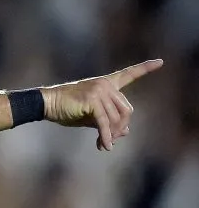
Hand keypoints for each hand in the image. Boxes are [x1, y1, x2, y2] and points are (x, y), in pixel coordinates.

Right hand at [41, 59, 162, 150]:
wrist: (47, 104)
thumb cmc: (67, 109)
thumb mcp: (91, 116)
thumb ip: (109, 121)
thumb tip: (126, 132)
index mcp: (107, 83)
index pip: (129, 74)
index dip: (146, 68)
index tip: (161, 62)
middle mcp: (106, 84)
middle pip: (126, 110)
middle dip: (121, 127)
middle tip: (112, 140)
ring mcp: (100, 91)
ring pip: (117, 118)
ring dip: (112, 135)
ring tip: (104, 144)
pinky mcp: (93, 101)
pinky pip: (105, 122)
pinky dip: (105, 135)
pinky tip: (104, 145)